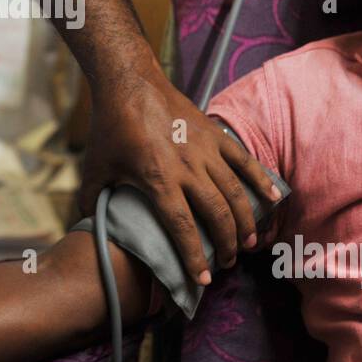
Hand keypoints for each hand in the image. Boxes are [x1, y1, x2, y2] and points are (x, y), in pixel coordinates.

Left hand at [78, 61, 282, 283]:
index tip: (203, 279)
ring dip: (245, 221)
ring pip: (235, 192)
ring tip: (249, 243)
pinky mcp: (215, 134)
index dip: (195, 257)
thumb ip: (93, 201)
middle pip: (216, 214)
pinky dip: (261, 180)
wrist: (130, 83)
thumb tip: (87, 227)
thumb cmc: (112, 127)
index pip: (182, 227)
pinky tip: (273, 200)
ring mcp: (205, 149)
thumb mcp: (96, 168)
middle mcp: (187, 167)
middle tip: (229, 262)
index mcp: (158, 179)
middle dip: (226, 244)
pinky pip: (244, 160)